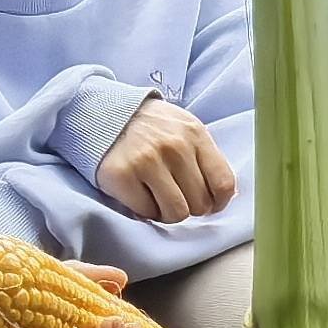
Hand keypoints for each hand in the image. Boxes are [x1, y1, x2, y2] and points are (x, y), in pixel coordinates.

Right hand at [96, 95, 237, 222]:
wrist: (103, 113)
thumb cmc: (151, 129)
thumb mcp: (185, 130)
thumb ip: (205, 159)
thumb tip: (224, 198)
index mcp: (196, 135)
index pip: (224, 184)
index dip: (218, 203)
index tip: (208, 204)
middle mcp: (175, 147)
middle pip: (200, 204)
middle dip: (189, 206)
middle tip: (174, 195)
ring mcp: (148, 161)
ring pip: (176, 214)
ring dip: (167, 212)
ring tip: (157, 197)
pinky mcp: (123, 176)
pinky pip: (147, 213)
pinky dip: (144, 209)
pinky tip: (138, 193)